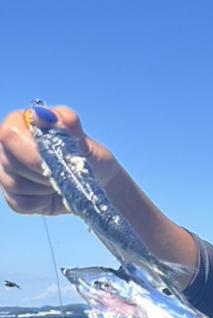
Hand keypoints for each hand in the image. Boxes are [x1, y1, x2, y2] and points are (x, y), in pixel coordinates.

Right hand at [0, 105, 117, 215]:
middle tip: (64, 172)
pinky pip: (22, 203)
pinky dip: (42, 202)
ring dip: (44, 187)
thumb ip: (66, 122)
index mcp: (20, 124)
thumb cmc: (90, 157)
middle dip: (42, 171)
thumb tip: (41, 114)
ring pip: (15, 184)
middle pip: (10, 161)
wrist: (98, 184)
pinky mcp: (13, 197)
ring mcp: (6, 172)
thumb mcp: (84, 139)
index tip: (55, 159)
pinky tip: (54, 194)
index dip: (31, 151)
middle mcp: (6, 146)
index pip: (9, 135)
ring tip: (61, 181)